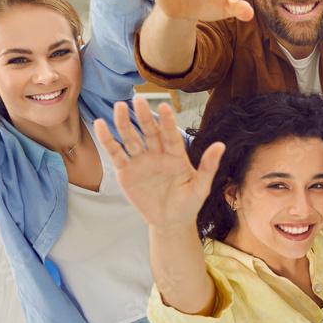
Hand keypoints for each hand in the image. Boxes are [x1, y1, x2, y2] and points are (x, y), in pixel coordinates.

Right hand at [94, 96, 223, 228]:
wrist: (170, 222)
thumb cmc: (188, 204)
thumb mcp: (201, 188)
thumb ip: (208, 167)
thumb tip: (221, 145)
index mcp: (176, 155)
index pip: (170, 135)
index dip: (167, 122)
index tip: (164, 107)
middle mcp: (157, 154)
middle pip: (149, 132)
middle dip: (144, 117)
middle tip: (138, 100)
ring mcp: (140, 161)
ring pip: (131, 139)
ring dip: (124, 123)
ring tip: (119, 107)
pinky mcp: (126, 172)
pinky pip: (116, 154)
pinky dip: (108, 140)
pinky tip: (100, 124)